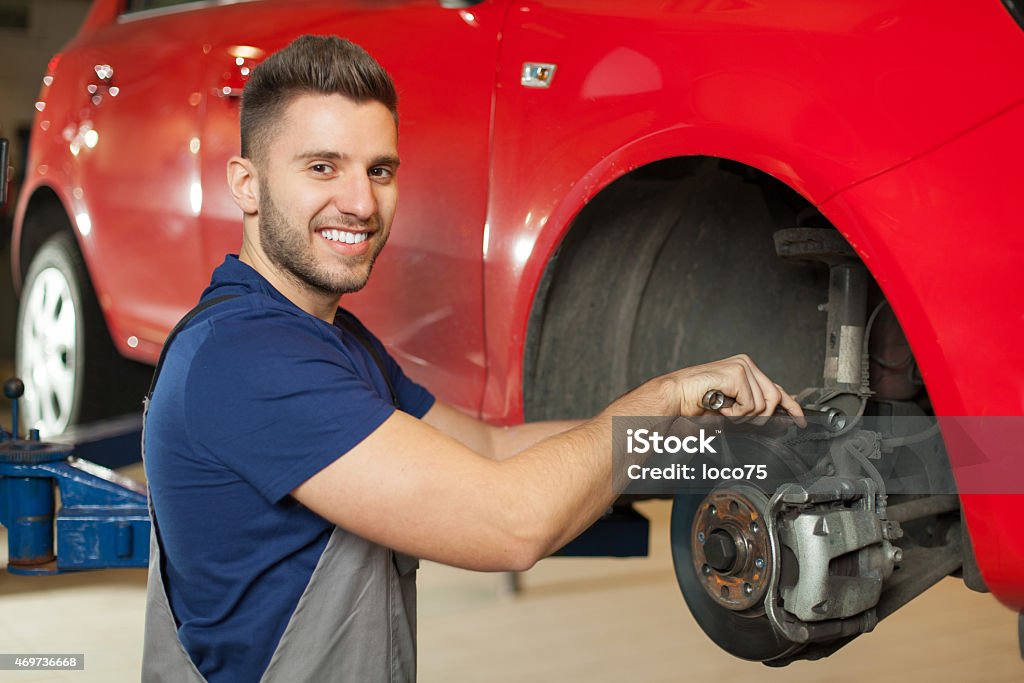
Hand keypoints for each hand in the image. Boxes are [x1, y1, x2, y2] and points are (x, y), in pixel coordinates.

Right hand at [661, 354, 805, 424]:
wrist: (675, 396)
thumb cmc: (697, 401)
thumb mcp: (732, 408)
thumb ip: (754, 408)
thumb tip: (780, 416)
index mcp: (747, 369)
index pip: (777, 387)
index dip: (792, 406)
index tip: (800, 420)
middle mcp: (747, 364)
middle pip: (774, 398)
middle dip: (760, 416)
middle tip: (738, 418)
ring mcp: (742, 367)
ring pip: (762, 405)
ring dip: (743, 416)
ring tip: (725, 409)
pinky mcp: (737, 374)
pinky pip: (750, 405)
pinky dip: (735, 413)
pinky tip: (721, 405)